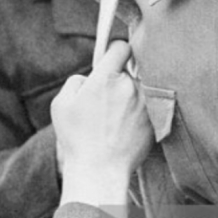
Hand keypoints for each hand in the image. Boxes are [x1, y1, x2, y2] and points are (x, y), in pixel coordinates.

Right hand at [52, 41, 152, 210]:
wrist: (100, 171)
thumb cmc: (77, 139)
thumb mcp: (61, 105)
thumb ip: (76, 81)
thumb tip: (90, 77)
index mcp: (106, 78)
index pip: (121, 47)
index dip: (115, 52)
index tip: (111, 61)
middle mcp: (130, 87)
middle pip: (132, 69)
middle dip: (121, 78)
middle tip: (108, 98)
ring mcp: (146, 103)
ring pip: (142, 88)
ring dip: (132, 95)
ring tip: (117, 117)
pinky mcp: (156, 120)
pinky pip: (150, 106)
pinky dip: (141, 112)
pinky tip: (126, 128)